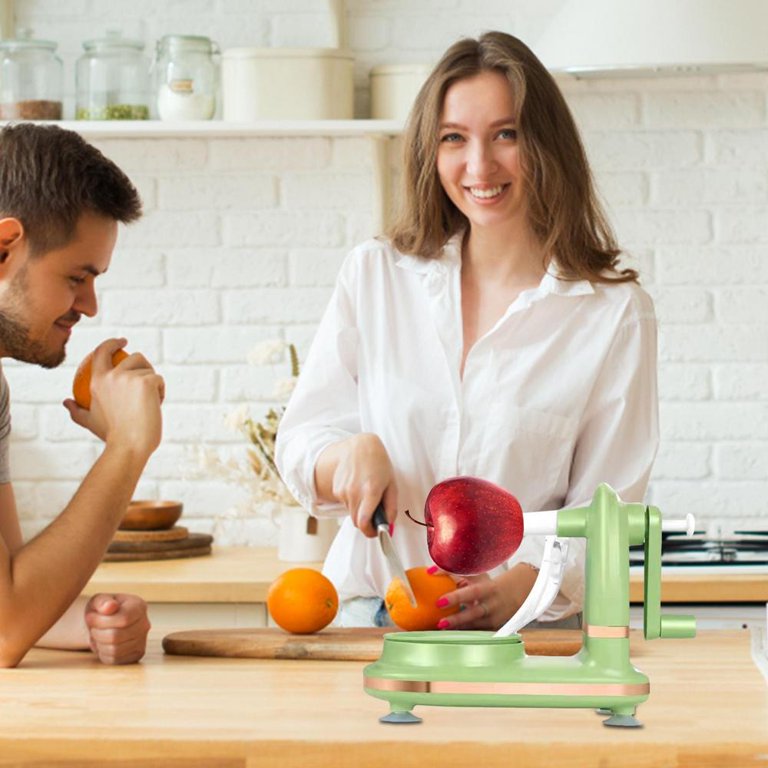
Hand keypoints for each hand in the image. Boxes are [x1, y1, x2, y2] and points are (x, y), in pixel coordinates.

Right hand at [64, 338, 163, 456]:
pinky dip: (161, 392)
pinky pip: (159, 380)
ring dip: (153, 383)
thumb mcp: (89, 422)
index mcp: (97, 381)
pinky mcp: (147, 381)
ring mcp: (130, 377)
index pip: (102, 352)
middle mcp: (112, 375)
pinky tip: (156, 405)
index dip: (112, 342)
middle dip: (144, 366)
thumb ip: (76, 410)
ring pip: (149, 369)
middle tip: (148, 379)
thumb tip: (66, 402)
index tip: (122, 341)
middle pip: (135, 357)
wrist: (129, 446)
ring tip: (150, 402)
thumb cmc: (112, 436)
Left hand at [84, 593, 150, 664]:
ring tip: (98, 635)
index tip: (90, 617)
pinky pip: (114, 660)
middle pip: (116, 636)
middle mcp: (144, 624)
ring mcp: (142, 640)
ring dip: (99, 643)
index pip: (123, 619)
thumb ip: (103, 601)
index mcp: (139, 606)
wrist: (105, 623)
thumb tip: (111, 606)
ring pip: (114, 650)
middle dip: (97, 633)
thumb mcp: (98, 600)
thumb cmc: (102, 610)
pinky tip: (103, 644)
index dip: (102, 621)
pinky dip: (103, 653)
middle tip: (92, 628)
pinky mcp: (136, 654)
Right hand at [326, 433, 397, 537]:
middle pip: (357, 522)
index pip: (363, 523)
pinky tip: (357, 487)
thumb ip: (391, 507)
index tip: (376, 532)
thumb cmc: (379, 465)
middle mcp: (354, 492)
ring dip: (359, 510)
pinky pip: (345, 504)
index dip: (370, 532)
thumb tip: (389, 525)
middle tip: (374, 515)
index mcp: (371, 491)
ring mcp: (343, 491)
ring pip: (351, 513)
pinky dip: (352, 501)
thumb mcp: (392, 484)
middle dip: (366, 522)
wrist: (359, 447)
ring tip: (366, 493)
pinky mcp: (337, 489)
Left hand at [433, 565, 538, 629]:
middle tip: (439, 622)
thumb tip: (431, 572)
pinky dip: (463, 634)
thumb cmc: (489, 584)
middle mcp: (492, 606)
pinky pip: (476, 633)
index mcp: (489, 590)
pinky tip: (449, 635)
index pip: (472, 593)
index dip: (456, 597)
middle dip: (456, 619)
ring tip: (440, 630)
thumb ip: (457, 574)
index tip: (439, 601)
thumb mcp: (478, 576)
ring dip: (458, 629)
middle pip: (474, 614)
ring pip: (475, 627)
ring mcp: (493, 620)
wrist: (518, 595)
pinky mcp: (493, 630)